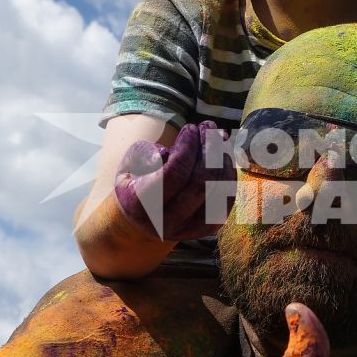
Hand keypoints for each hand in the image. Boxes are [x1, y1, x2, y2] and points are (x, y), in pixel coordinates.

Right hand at [112, 121, 234, 241]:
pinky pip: (226, 200)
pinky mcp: (206, 229)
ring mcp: (188, 228)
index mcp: (142, 204)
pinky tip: (224, 158)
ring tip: (217, 138)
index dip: (187, 147)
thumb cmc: (135, 184)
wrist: (141, 221)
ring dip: (222, 160)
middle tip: (209, 127)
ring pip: (217, 192)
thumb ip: (144, 153)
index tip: (190, 127)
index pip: (175, 172)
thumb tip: (168, 152)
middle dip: (209, 149)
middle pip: (200, 182)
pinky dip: (229, 176)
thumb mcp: (128, 165)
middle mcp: (167, 221)